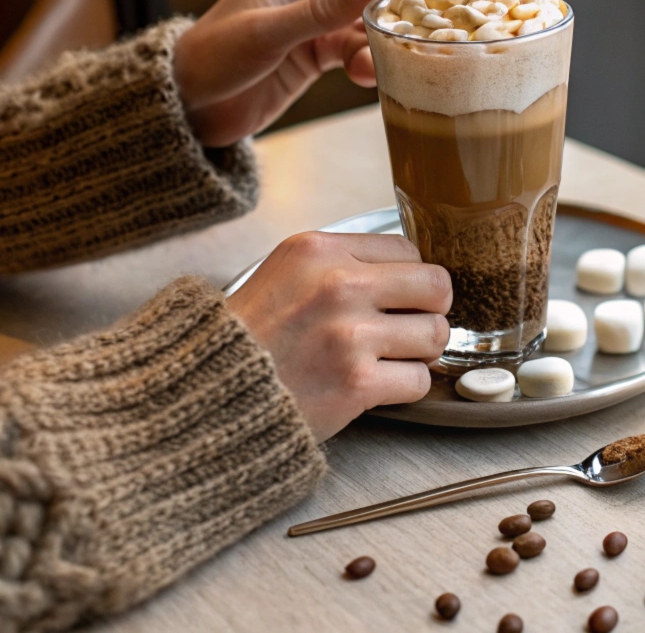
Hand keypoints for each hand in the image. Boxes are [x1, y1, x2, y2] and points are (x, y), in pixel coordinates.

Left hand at [174, 0, 439, 145]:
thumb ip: (326, 8)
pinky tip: (371, 77)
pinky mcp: (317, 51)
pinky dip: (370, 63)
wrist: (188, 108)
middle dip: (412, 4)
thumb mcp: (270, 32)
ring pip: (371, 25)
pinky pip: (357, 50)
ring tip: (408, 58)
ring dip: (388, 43)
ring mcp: (316, 19)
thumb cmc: (214, 59)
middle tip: (455, 16)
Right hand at [226, 231, 451, 441]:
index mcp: (319, 250)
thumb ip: (340, 262)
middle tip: (412, 324)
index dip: (410, 276)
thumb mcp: (285, 271)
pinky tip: (377, 383)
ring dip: (420, 351)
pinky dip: (404, 386)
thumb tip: (406, 269)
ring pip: (435, 334)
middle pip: (436, 286)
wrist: (208, 395)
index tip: (400, 295)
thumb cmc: (250, 336)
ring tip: (392, 356)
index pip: (407, 249)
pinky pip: (418, 380)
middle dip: (431, 309)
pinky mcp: (356, 383)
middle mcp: (338, 285)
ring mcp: (349, 335)